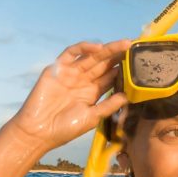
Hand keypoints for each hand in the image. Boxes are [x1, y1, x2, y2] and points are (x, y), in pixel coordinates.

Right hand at [11, 39, 129, 148]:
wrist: (38, 132)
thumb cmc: (65, 129)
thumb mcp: (92, 118)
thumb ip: (108, 106)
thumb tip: (127, 96)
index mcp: (93, 92)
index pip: (111, 77)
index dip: (124, 69)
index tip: (139, 64)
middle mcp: (83, 80)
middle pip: (104, 64)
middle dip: (118, 55)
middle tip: (134, 47)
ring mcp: (71, 73)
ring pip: (91, 56)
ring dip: (107, 49)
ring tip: (123, 44)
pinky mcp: (57, 68)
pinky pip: (71, 53)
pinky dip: (84, 48)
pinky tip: (98, 48)